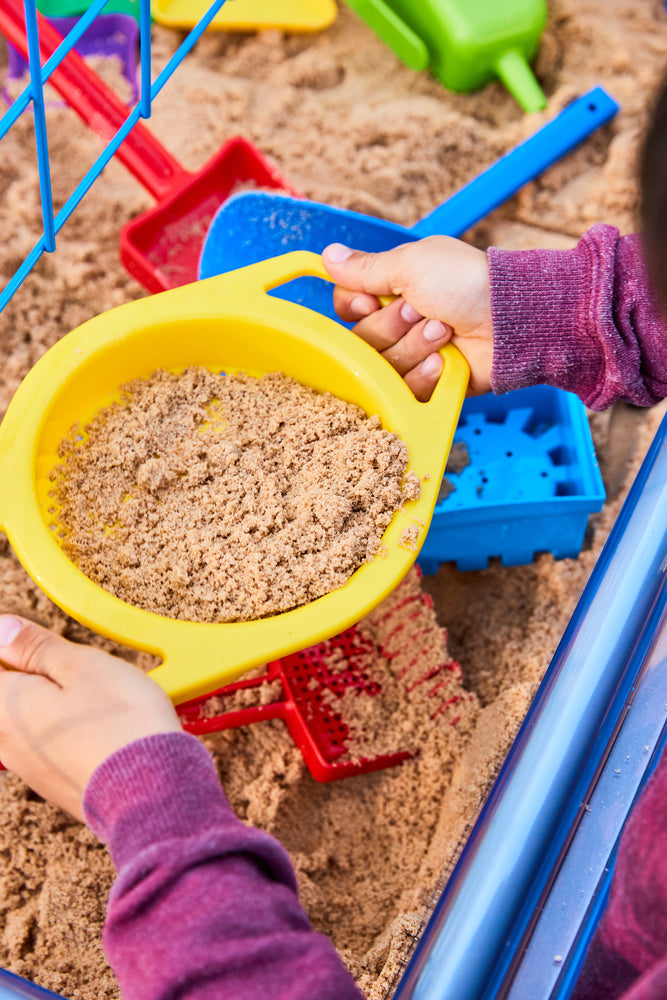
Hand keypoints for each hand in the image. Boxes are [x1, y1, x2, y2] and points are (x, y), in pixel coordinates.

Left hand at [0, 615, 181, 820]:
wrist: (155, 792)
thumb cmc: (122, 725)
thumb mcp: (83, 666)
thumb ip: (35, 647)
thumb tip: (2, 630)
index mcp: (4, 706)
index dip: (10, 649)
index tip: (37, 644)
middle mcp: (6, 742)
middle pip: (5, 697)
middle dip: (29, 676)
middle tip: (67, 663)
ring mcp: (31, 768)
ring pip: (25, 723)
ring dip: (49, 702)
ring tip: (94, 693)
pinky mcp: (56, 785)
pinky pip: (46, 746)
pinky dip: (65, 729)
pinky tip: (100, 724)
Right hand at [323, 236, 492, 400]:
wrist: (510, 319)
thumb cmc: (466, 283)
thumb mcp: (412, 265)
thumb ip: (366, 268)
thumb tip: (327, 255)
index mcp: (392, 290)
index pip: (347, 307)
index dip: (356, 307)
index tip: (373, 300)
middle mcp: (399, 323)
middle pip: (361, 340)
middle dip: (391, 325)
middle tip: (422, 312)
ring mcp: (414, 355)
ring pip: (382, 366)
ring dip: (413, 346)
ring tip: (443, 332)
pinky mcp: (430, 384)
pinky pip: (405, 391)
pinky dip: (425, 374)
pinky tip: (445, 359)